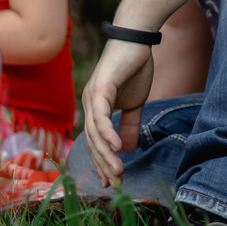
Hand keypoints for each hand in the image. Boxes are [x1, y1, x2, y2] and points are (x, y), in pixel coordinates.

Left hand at [79, 39, 153, 188]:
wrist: (137, 42)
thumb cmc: (134, 69)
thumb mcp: (134, 103)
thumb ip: (129, 125)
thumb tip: (128, 148)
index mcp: (95, 109)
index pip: (95, 141)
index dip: (101, 161)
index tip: (109, 181)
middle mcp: (89, 104)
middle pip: (93, 140)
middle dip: (103, 163)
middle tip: (114, 183)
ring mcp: (92, 95)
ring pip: (95, 131)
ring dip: (106, 153)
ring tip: (118, 171)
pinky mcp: (101, 87)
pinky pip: (101, 114)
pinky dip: (107, 131)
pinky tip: (116, 146)